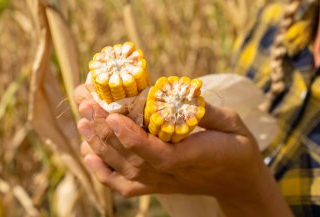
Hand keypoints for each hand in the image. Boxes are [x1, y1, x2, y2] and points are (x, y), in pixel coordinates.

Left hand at [75, 84, 292, 216]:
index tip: (113, 115)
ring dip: (99, 145)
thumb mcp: (233, 124)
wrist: (237, 180)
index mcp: (193, 157)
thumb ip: (208, 112)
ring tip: (82, 120)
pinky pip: (124, 186)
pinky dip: (103, 173)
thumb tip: (183, 91)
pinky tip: (88, 156)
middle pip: (131, 157)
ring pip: (123, 169)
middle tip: (86, 102)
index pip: (157, 153)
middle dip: (105, 130)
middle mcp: (172, 173)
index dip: (132, 137)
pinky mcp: (156, 186)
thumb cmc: (237, 147)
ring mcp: (162, 182)